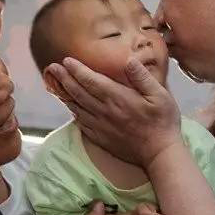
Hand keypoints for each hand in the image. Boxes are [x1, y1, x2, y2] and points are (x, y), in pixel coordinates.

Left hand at [45, 57, 181, 166]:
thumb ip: (142, 77)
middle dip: (64, 78)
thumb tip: (128, 60)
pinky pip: (81, 123)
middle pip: (78, 92)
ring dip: (64, 94)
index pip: (91, 80)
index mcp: (118, 97)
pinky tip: (70, 107)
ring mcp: (100, 126)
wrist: (159, 153)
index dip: (77, 70)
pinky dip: (72, 112)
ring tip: (54, 84)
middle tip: (52, 68)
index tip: (66, 60)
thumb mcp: (160, 95)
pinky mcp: (100, 137)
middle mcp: (104, 111)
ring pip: (76, 107)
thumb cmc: (162, 122)